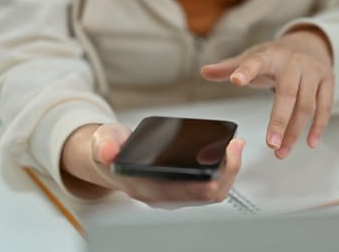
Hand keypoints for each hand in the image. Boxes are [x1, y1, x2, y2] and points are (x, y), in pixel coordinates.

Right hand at [61, 123, 244, 204]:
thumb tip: (108, 152)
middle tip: (235, 146)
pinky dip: (222, 170)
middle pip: (205, 195)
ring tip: (235, 146)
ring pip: (211, 193)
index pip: (181, 192)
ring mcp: (173, 193)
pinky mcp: (181, 187)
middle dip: (226, 172)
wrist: (109, 157)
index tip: (220, 161)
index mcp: (144, 187)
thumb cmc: (110, 150)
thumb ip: (105, 145)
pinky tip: (228, 151)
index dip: (205, 180)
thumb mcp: (103, 142)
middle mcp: (162, 196)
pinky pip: (208, 185)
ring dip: (228, 171)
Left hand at [201, 27, 333, 158]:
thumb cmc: (275, 56)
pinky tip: (309, 143)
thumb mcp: (252, 57)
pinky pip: (325, 106)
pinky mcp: (328, 81)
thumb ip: (229, 68)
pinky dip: (318, 126)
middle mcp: (293, 62)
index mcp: (270, 55)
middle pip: (287, 94)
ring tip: (281, 151)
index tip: (235, 80)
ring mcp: (313, 71)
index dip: (245, 71)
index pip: (255, 62)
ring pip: (306, 105)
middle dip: (279, 120)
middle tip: (270, 144)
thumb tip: (204, 71)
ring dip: (295, 131)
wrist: (309, 43)